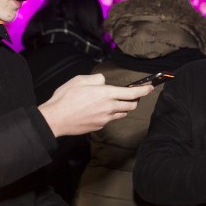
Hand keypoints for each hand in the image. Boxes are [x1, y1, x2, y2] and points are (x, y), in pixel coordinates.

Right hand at [38, 74, 153, 136]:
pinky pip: (110, 119)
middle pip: (131, 105)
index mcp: (106, 94)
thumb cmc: (65, 97)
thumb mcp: (80, 80)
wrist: (55, 119)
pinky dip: (110, 114)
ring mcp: (105, 119)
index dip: (144, 90)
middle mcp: (109, 107)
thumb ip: (96, 79)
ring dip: (123, 108)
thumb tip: (104, 82)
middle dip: (135, 100)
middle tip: (132, 95)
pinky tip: (99, 110)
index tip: (150, 87)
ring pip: (122, 114)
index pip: (132, 93)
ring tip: (115, 102)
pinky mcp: (99, 126)